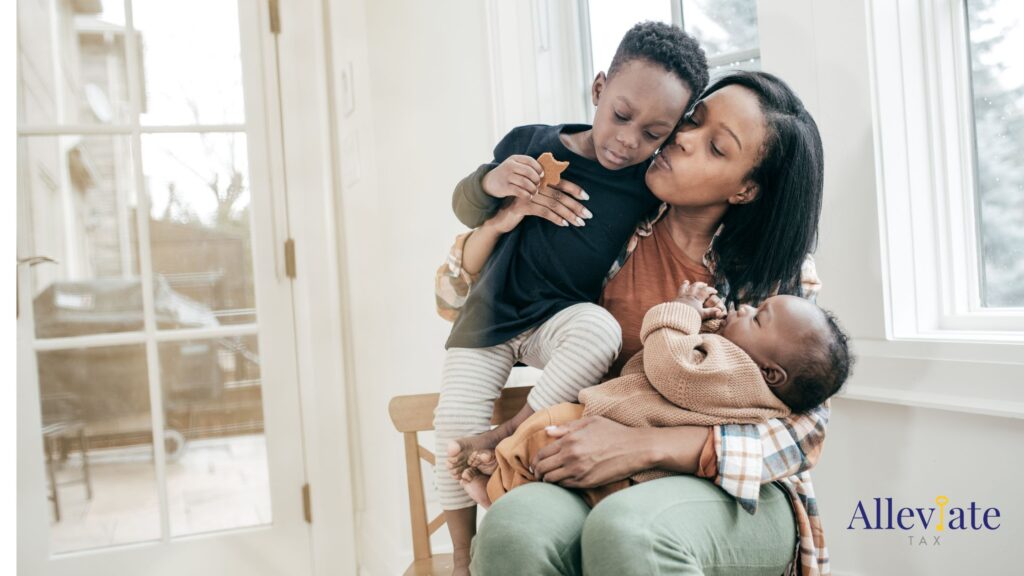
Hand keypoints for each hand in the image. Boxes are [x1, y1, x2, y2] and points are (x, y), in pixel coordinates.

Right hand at [482, 155, 545, 199]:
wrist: (489, 182)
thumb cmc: (507, 174)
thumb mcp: (515, 166)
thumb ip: (526, 167)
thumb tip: (544, 174)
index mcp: (514, 158)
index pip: (530, 161)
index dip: (538, 168)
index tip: (542, 175)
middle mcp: (510, 166)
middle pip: (529, 172)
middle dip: (536, 180)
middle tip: (538, 185)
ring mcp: (506, 176)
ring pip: (525, 183)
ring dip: (533, 189)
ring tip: (534, 192)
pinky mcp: (504, 187)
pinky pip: (520, 192)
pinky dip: (527, 195)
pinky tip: (529, 197)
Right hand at [484, 177, 591, 232]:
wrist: (501, 217)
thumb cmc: (523, 208)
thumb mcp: (537, 199)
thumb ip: (550, 196)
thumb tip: (571, 202)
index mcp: (540, 181)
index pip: (561, 183)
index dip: (574, 189)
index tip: (587, 197)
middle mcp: (535, 185)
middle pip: (559, 195)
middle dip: (576, 206)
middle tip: (588, 215)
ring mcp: (528, 195)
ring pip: (553, 204)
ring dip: (568, 214)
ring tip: (579, 223)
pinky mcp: (523, 206)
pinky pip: (543, 211)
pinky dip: (555, 218)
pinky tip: (564, 224)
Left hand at [530, 416, 648, 488]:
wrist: (635, 448)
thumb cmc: (614, 432)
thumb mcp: (590, 422)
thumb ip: (566, 427)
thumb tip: (547, 431)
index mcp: (569, 440)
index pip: (542, 453)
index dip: (535, 460)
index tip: (534, 464)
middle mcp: (571, 456)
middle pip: (543, 468)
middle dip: (537, 472)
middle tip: (537, 474)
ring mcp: (578, 471)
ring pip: (551, 480)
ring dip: (547, 480)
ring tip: (548, 479)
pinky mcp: (587, 482)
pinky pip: (565, 486)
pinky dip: (560, 484)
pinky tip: (562, 481)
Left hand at [673, 281, 725, 320]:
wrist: (676, 318)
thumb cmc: (690, 317)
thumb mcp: (702, 315)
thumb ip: (710, 312)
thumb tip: (720, 311)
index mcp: (697, 299)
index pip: (705, 291)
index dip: (711, 290)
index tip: (715, 291)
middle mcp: (689, 296)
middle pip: (696, 286)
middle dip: (701, 284)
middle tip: (705, 284)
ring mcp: (682, 297)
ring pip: (685, 287)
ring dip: (687, 284)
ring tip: (687, 282)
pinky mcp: (676, 299)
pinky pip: (679, 291)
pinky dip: (680, 289)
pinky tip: (680, 289)